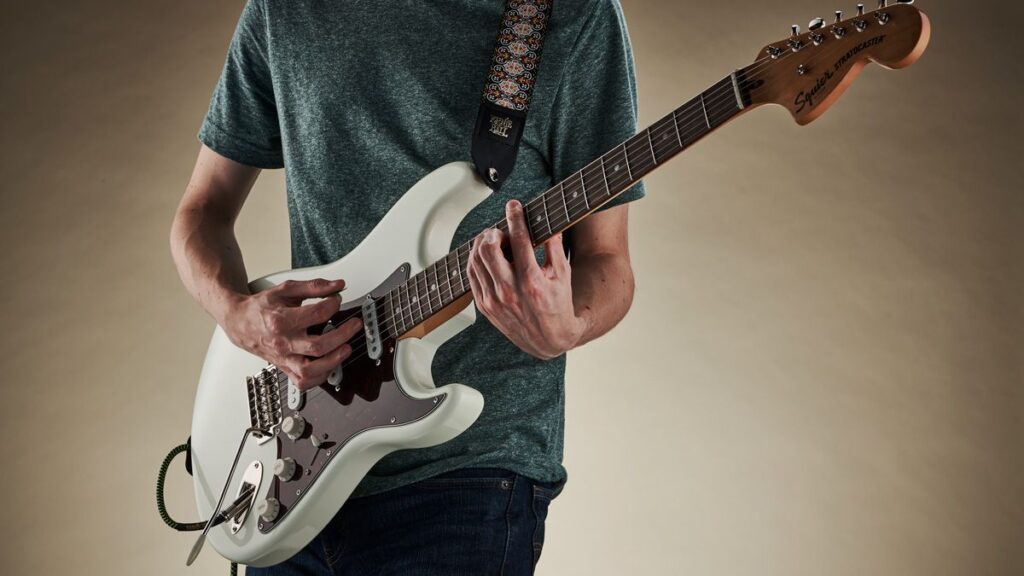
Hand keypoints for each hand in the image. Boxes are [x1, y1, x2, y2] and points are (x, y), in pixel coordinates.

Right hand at [220, 278, 361, 389]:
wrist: (239, 322)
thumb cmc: (261, 307)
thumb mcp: (286, 289)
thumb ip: (314, 287)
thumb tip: (337, 285)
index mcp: (280, 320)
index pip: (315, 314)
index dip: (333, 305)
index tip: (337, 300)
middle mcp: (282, 343)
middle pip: (318, 346)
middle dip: (342, 335)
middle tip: (354, 325)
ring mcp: (283, 358)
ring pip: (310, 370)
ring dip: (334, 361)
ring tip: (346, 348)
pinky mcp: (284, 368)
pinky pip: (303, 382)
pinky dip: (320, 378)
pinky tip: (330, 365)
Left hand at [467, 200, 587, 359]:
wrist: (549, 339)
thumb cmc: (558, 304)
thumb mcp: (563, 274)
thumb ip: (554, 245)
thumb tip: (547, 221)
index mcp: (532, 282)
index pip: (518, 240)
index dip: (515, 217)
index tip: (514, 206)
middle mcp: (509, 291)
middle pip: (488, 248)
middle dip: (494, 232)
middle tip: (502, 231)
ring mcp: (494, 300)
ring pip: (475, 260)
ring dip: (482, 244)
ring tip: (495, 242)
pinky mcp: (484, 306)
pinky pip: (471, 275)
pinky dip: (476, 260)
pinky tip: (486, 255)